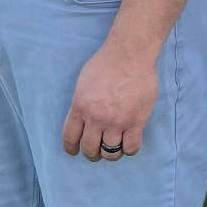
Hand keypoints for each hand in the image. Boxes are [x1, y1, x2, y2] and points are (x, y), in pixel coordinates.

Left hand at [62, 43, 158, 161]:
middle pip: (90, 149)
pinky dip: (128, 150)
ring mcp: (117, 122)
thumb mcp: (84, 82)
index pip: (70, 138)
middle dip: (92, 153)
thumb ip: (82, 103)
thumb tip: (83, 119)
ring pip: (110, 153)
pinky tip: (129, 142)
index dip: (72, 148)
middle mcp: (96, 118)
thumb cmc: (107, 62)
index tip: (75, 151)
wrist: (130, 53)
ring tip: (114, 147)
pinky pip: (131, 148)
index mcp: (80, 107)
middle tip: (97, 150)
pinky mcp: (136, 122)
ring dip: (111, 153)